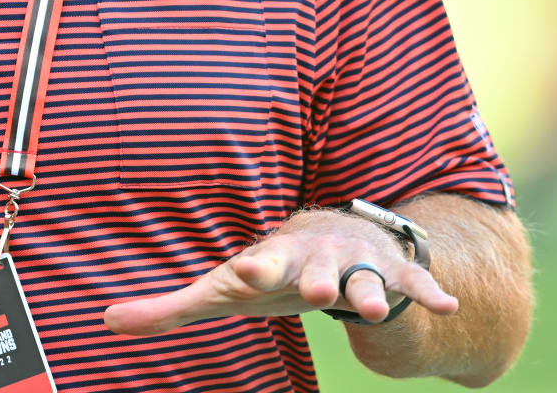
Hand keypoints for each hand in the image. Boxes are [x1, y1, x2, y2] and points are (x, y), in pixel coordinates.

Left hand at [103, 209, 457, 334]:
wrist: (338, 235)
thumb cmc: (270, 270)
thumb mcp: (227, 289)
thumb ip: (171, 308)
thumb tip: (107, 320)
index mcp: (272, 259)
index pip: (258, 263)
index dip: (251, 268)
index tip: (243, 271)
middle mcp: (315, 257)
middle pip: (314, 269)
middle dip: (315, 279)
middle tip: (318, 293)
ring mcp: (357, 263)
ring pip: (364, 278)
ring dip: (369, 292)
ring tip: (375, 309)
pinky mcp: (395, 275)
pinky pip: (416, 283)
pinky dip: (430, 292)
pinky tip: (449, 305)